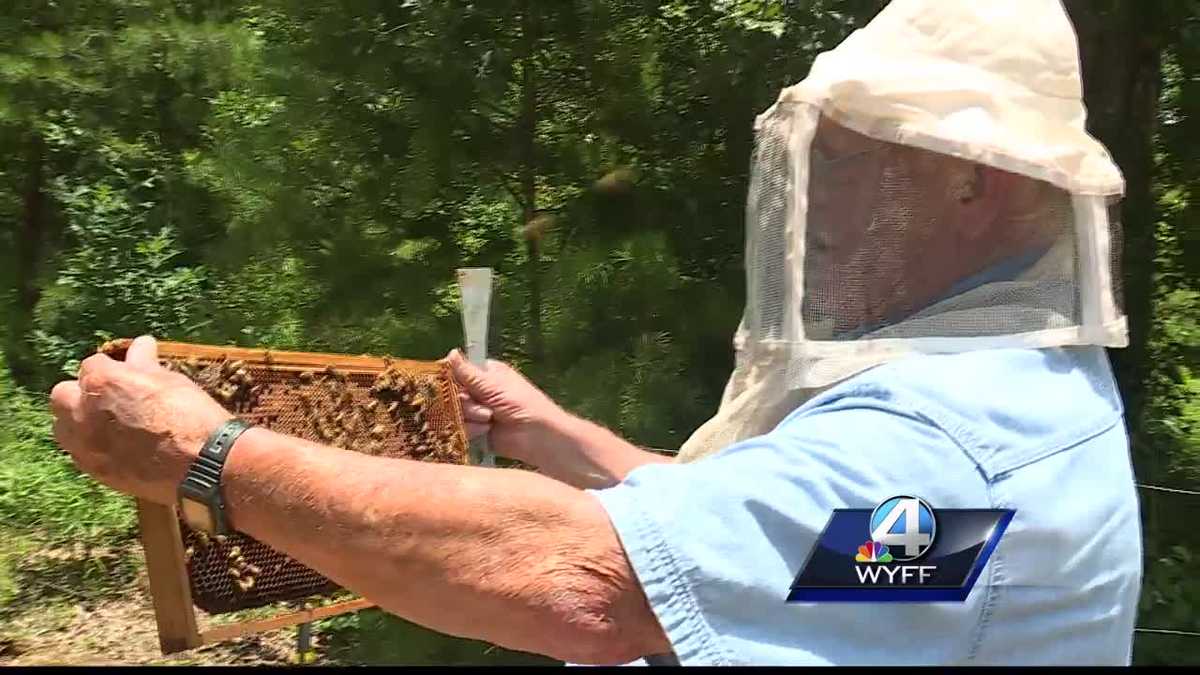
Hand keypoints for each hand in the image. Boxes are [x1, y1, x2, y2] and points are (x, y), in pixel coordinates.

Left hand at [50, 335, 232, 505]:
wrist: (202, 464)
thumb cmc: (189, 416)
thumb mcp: (170, 381)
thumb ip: (145, 364)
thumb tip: (141, 344)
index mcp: (102, 382)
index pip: (92, 364)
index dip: (111, 369)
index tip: (126, 375)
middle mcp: (82, 411)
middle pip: (63, 394)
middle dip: (81, 392)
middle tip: (109, 398)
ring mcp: (84, 443)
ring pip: (62, 425)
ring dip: (78, 420)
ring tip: (106, 424)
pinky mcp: (92, 469)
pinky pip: (77, 452)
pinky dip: (90, 445)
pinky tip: (114, 446)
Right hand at [443, 350, 570, 466]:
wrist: (536, 436)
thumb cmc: (522, 404)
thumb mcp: (494, 385)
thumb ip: (468, 373)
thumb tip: (450, 353)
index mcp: (486, 374)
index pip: (459, 371)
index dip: (452, 379)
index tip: (451, 385)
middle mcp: (480, 391)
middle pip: (455, 394)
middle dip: (467, 403)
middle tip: (485, 407)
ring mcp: (477, 412)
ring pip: (456, 412)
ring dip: (472, 417)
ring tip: (490, 420)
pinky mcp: (476, 430)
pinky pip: (461, 428)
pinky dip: (471, 430)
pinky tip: (486, 431)